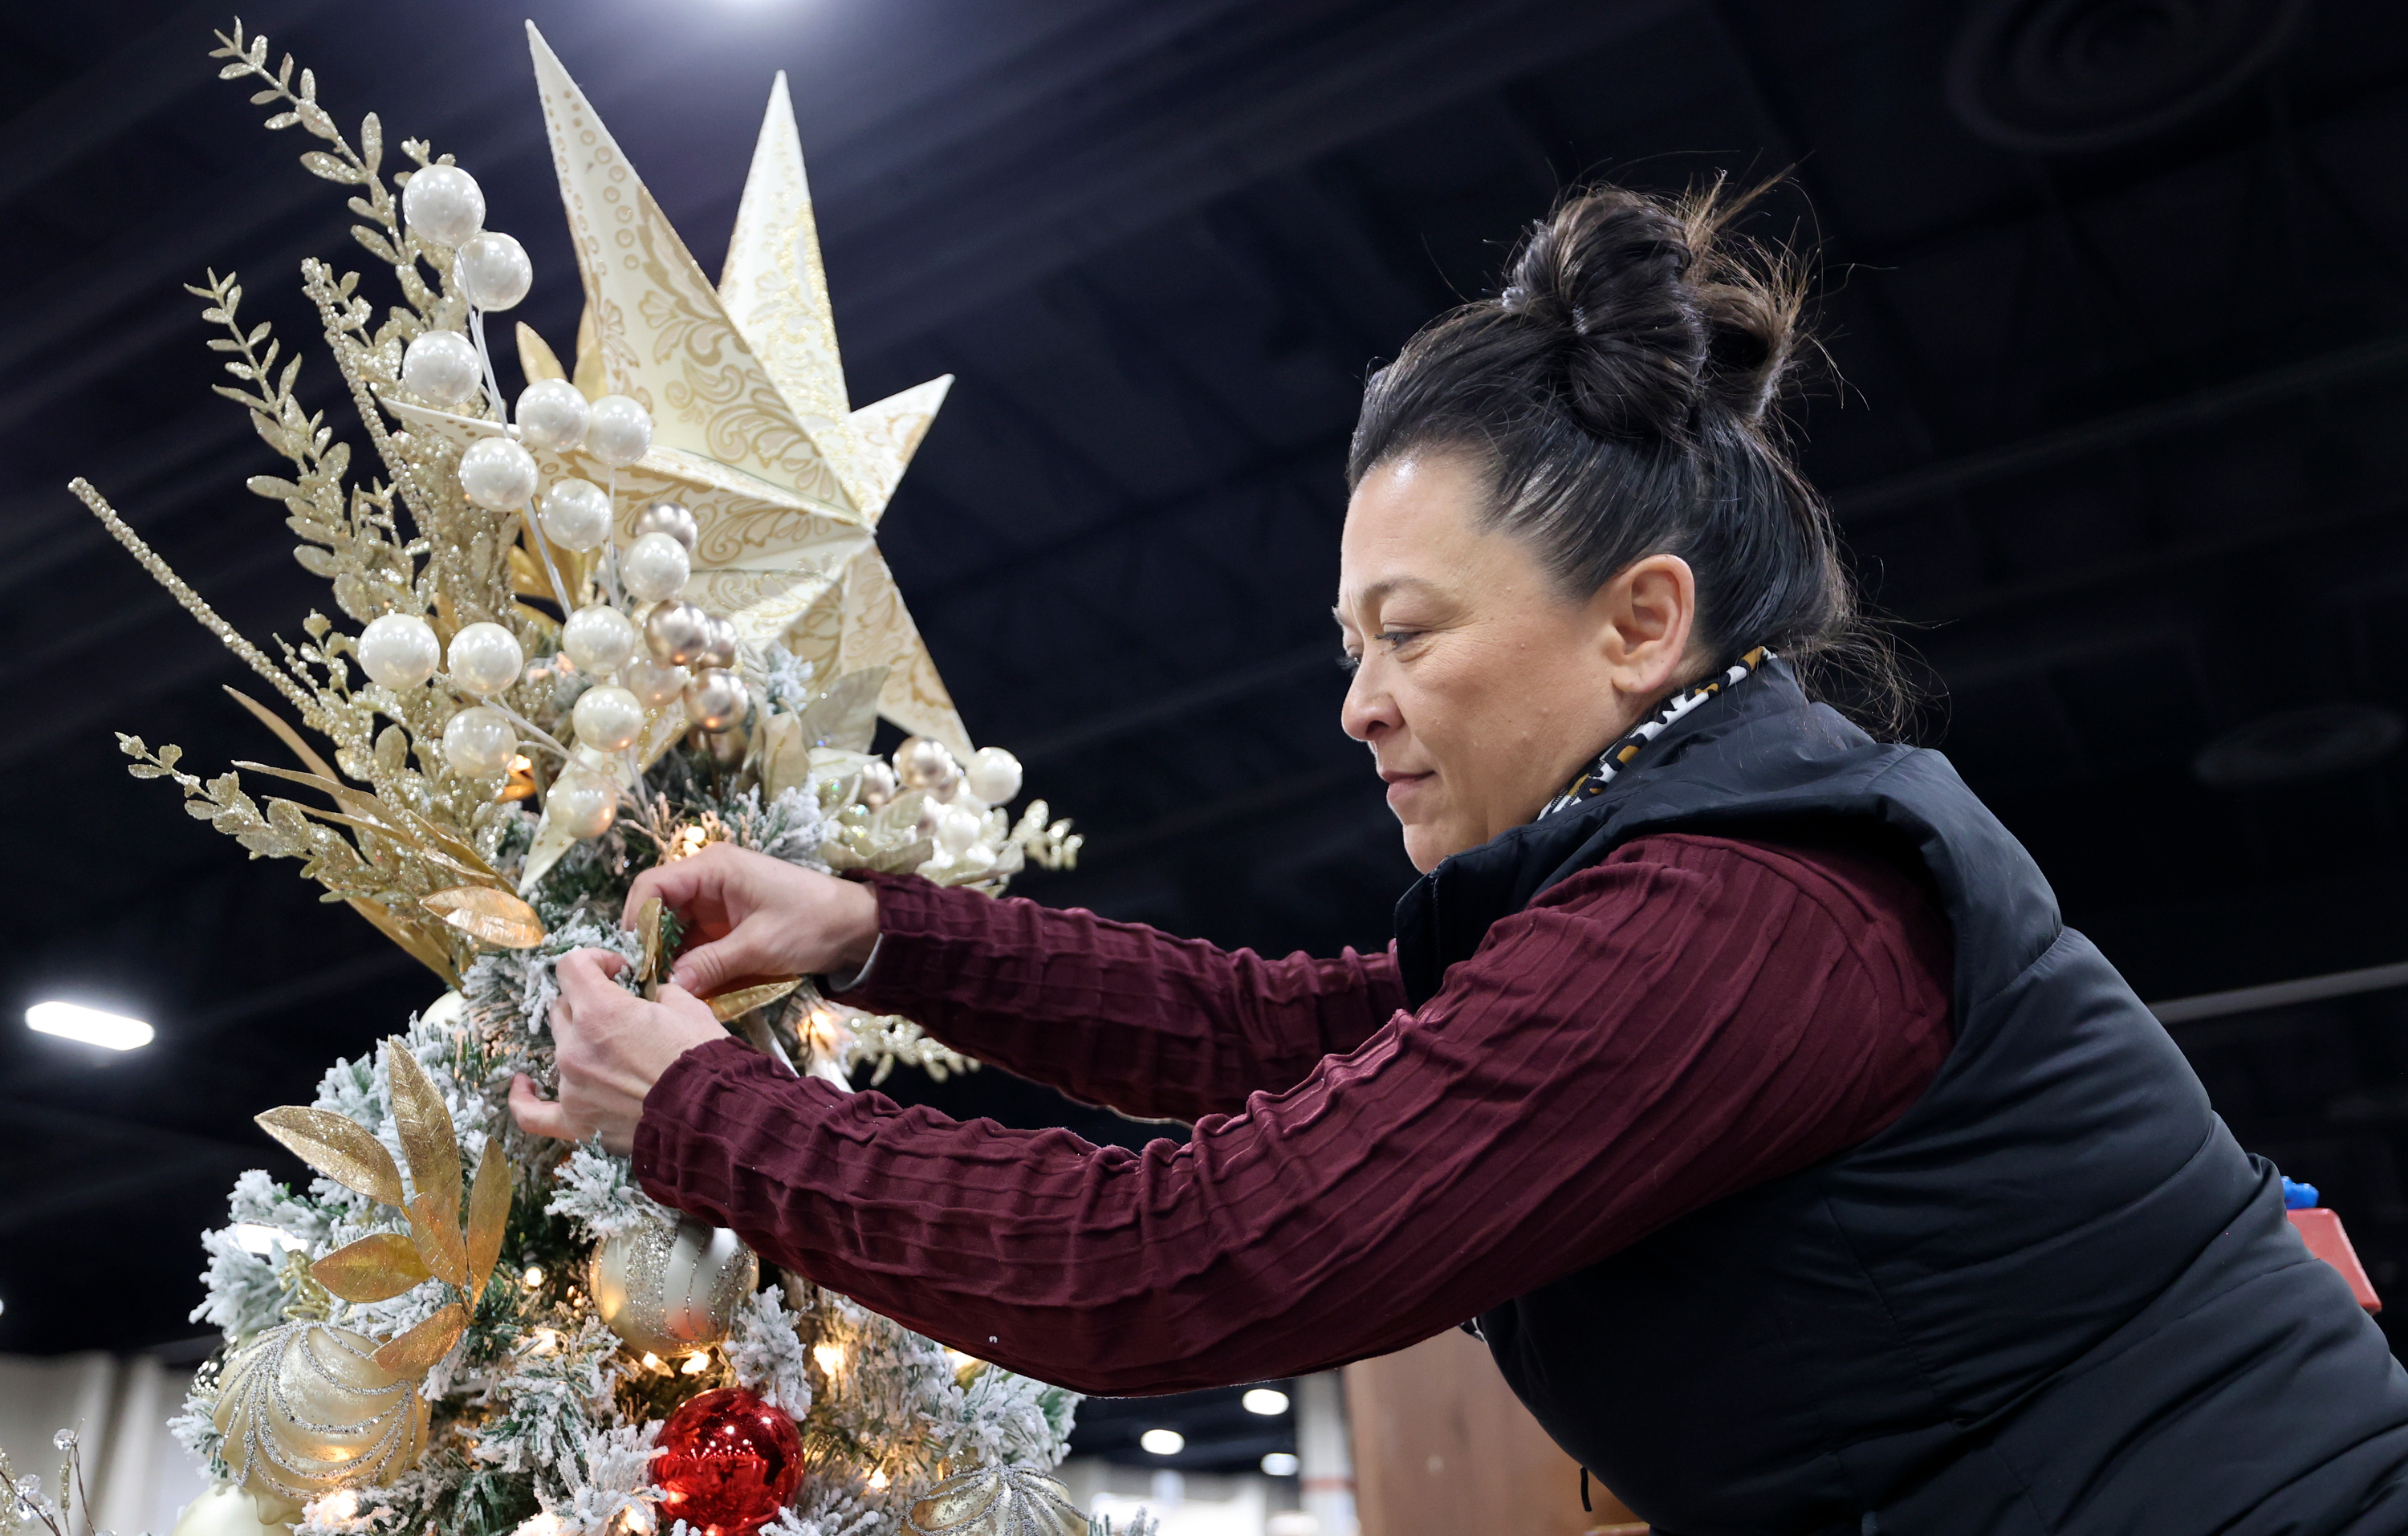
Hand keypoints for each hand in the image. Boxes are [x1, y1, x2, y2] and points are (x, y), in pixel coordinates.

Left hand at [509, 948, 725, 1154]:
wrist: (712, 1116)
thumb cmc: (703, 1059)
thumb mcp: (688, 1007)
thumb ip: (658, 994)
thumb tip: (650, 997)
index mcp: (600, 1010)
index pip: (572, 966)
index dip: (596, 960)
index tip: (620, 971)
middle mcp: (575, 1045)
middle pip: (564, 1007)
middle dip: (590, 1001)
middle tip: (624, 1011)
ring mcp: (571, 1085)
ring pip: (559, 1048)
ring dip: (581, 1040)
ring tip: (611, 1049)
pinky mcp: (576, 1120)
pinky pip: (533, 1113)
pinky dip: (523, 1098)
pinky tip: (522, 1085)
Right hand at [622, 842, 879, 994]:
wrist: (856, 926)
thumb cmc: (812, 922)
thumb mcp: (760, 945)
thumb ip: (712, 964)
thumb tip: (670, 987)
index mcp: (713, 868)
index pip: (652, 886)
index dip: (637, 921)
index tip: (634, 960)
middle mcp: (708, 880)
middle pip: (658, 910)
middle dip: (651, 946)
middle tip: (647, 984)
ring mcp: (715, 903)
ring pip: (674, 931)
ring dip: (669, 959)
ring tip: (665, 992)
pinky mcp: (726, 924)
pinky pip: (694, 943)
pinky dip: (690, 964)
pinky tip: (688, 989)